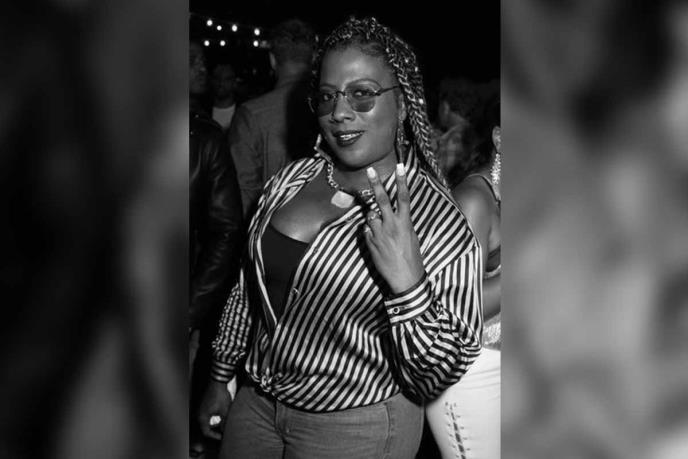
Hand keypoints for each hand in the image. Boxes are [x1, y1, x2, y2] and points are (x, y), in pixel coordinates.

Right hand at [198, 379, 231, 440]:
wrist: (218, 381)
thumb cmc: (220, 395)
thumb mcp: (225, 411)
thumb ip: (224, 423)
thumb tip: (225, 431)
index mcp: (202, 417)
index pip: (206, 432)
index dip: (215, 436)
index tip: (222, 437)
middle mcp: (200, 413)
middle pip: (206, 427)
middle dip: (215, 430)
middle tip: (223, 432)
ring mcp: (201, 408)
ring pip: (207, 421)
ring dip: (215, 424)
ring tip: (224, 424)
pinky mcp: (205, 404)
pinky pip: (208, 415)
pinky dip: (214, 418)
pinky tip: (222, 416)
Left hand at [363, 164, 424, 293]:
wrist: (404, 278)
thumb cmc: (412, 258)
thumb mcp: (411, 237)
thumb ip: (401, 223)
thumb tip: (391, 215)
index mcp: (405, 223)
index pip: (403, 197)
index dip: (402, 181)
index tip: (400, 167)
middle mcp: (391, 225)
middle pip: (381, 199)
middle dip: (376, 183)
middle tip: (370, 170)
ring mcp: (378, 233)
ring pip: (370, 215)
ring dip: (373, 217)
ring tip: (382, 229)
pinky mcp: (369, 242)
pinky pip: (367, 230)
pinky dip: (370, 232)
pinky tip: (378, 242)